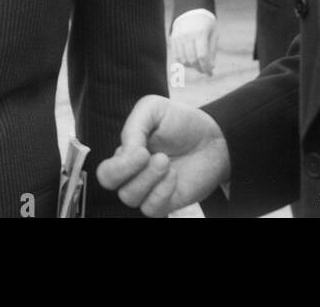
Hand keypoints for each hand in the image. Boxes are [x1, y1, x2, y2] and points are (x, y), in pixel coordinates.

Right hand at [95, 95, 230, 216]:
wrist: (214, 138)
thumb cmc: (181, 122)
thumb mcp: (153, 109)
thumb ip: (133, 127)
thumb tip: (125, 153)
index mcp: (125, 152)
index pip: (105, 169)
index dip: (119, 164)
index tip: (141, 151)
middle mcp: (132, 173)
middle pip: (109, 184)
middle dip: (126, 172)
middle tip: (150, 156)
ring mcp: (148, 189)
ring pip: (130, 197)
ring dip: (149, 178)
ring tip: (167, 161)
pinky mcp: (165, 203)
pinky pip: (151, 209)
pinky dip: (162, 192)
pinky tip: (174, 175)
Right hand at [169, 9, 217, 74]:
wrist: (191, 9)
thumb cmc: (206, 24)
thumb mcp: (214, 34)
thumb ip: (212, 51)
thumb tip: (211, 68)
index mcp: (200, 33)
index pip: (202, 56)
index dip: (206, 67)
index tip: (210, 73)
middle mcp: (187, 35)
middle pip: (192, 59)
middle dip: (199, 68)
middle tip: (204, 71)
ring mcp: (178, 36)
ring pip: (183, 60)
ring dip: (191, 66)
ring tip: (198, 65)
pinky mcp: (173, 38)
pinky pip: (176, 56)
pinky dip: (183, 62)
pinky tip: (190, 61)